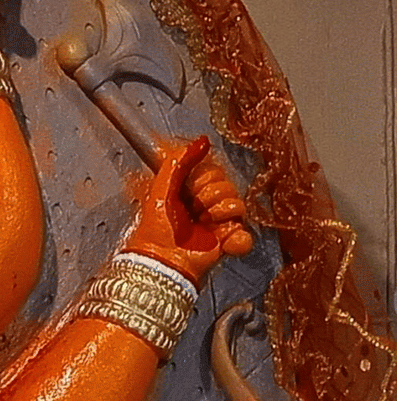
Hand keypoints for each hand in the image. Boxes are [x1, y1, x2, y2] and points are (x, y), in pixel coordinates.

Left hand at [123, 137, 252, 280]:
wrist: (163, 259)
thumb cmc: (156, 228)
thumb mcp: (162, 188)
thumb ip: (180, 162)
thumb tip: (202, 141)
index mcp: (190, 189)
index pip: (214, 171)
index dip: (203, 179)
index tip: (189, 190)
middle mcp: (206, 203)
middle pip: (228, 185)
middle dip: (209, 197)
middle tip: (194, 209)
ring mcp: (219, 221)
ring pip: (238, 204)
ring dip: (219, 213)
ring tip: (203, 224)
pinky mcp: (229, 239)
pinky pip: (246, 231)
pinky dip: (237, 236)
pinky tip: (222, 240)